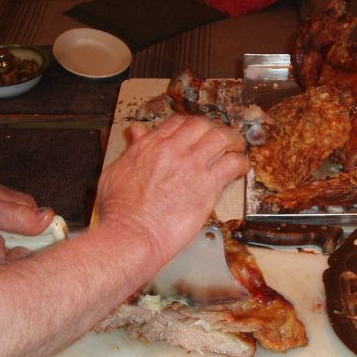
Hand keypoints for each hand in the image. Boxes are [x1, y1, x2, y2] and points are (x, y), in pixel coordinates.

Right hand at [96, 114, 248, 268]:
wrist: (132, 234)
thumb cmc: (120, 211)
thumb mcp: (116, 170)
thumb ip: (132, 148)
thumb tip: (136, 132)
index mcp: (150, 145)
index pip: (178, 122)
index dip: (191, 125)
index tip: (197, 133)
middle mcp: (173, 149)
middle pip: (203, 125)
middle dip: (214, 129)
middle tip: (221, 138)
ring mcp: (192, 165)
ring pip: (221, 138)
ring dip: (233, 141)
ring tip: (237, 148)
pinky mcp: (208, 185)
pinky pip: (232, 164)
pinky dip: (240, 163)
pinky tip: (240, 169)